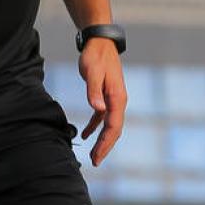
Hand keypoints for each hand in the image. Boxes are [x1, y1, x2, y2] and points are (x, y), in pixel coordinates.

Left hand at [78, 38, 125, 166]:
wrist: (100, 42)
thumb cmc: (96, 56)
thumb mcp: (92, 72)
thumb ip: (94, 91)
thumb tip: (99, 110)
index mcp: (117, 97)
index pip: (113, 126)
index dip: (106, 143)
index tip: (97, 156)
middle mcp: (118, 101)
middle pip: (114, 129)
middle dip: (105, 147)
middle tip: (95, 162)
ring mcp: (113, 99)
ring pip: (109, 125)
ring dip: (101, 140)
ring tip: (93, 155)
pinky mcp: (106, 96)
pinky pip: (102, 117)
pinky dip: (95, 127)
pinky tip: (85, 134)